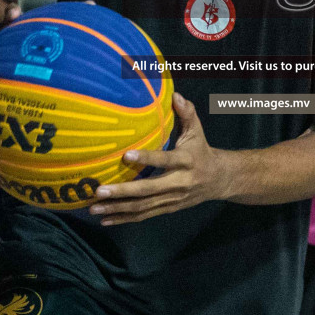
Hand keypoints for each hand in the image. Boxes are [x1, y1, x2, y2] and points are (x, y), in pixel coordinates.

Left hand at [89, 93, 232, 225]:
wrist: (219, 180)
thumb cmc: (202, 150)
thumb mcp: (197, 131)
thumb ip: (187, 113)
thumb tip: (175, 95)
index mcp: (186, 161)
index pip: (165, 160)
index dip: (147, 158)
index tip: (126, 155)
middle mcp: (179, 182)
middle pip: (148, 190)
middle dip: (123, 191)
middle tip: (99, 190)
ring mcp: (172, 199)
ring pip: (143, 207)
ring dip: (117, 209)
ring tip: (94, 208)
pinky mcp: (167, 209)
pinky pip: (144, 216)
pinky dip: (124, 219)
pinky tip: (105, 220)